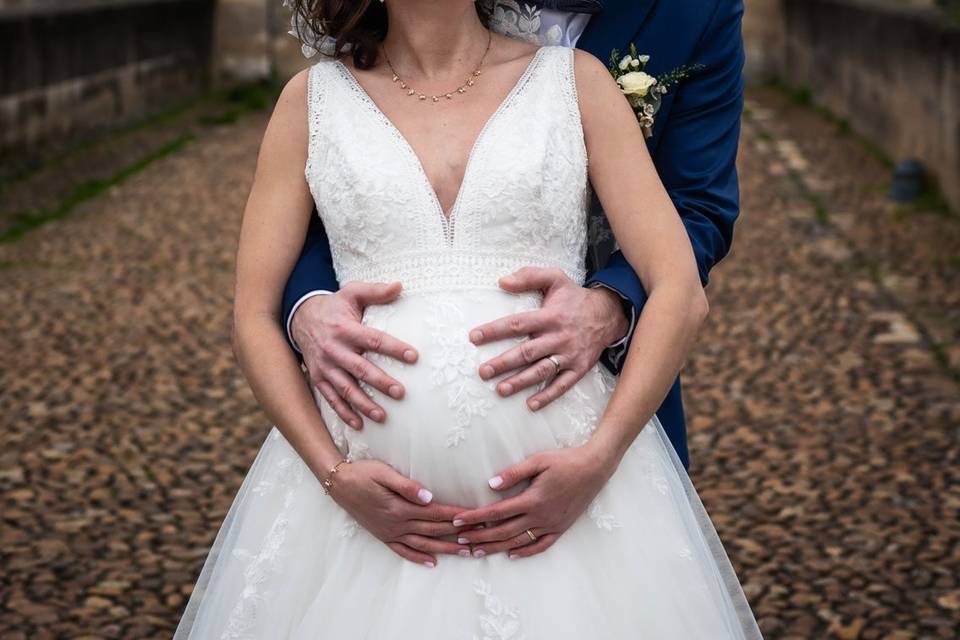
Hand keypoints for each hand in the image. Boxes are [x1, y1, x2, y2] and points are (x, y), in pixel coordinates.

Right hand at [291, 282, 418, 428]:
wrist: (300, 318)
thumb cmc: (335, 307)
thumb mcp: (352, 292)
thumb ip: (376, 291)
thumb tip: (400, 286)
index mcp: (346, 328)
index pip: (374, 340)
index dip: (394, 348)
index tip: (414, 357)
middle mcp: (334, 349)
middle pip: (360, 368)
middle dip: (380, 382)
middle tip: (400, 392)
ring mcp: (325, 366)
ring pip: (345, 388)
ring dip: (363, 404)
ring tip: (382, 416)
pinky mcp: (318, 378)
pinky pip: (331, 398)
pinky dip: (343, 413)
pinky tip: (359, 424)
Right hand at [328, 459, 472, 565]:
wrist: (338, 484)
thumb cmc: (362, 473)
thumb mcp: (384, 473)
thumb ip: (407, 487)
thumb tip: (430, 497)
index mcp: (401, 508)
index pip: (436, 513)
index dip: (457, 516)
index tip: (475, 517)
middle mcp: (397, 524)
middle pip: (434, 530)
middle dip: (458, 533)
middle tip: (481, 535)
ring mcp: (390, 532)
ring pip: (423, 544)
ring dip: (446, 549)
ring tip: (466, 552)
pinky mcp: (383, 536)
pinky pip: (404, 551)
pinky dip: (419, 558)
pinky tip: (433, 562)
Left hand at [450, 442, 613, 558]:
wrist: (595, 468)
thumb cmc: (566, 460)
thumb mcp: (538, 460)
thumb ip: (514, 474)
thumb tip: (490, 485)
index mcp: (532, 499)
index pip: (496, 513)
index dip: (475, 518)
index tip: (458, 521)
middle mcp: (540, 516)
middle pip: (503, 531)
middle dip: (479, 537)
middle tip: (459, 540)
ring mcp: (551, 525)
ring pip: (518, 541)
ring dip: (496, 547)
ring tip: (477, 552)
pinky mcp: (561, 528)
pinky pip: (541, 545)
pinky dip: (525, 552)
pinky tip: (512, 555)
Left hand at [470, 267, 628, 410]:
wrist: (609, 314)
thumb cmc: (575, 298)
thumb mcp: (555, 278)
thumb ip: (529, 276)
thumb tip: (502, 281)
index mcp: (550, 316)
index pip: (518, 323)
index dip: (495, 330)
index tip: (474, 337)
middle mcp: (558, 337)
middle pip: (527, 352)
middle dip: (503, 363)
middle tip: (483, 372)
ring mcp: (569, 355)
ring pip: (542, 371)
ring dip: (520, 382)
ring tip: (500, 390)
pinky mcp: (579, 368)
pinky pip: (563, 385)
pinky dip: (548, 396)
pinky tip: (531, 404)